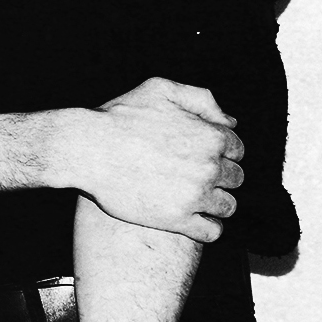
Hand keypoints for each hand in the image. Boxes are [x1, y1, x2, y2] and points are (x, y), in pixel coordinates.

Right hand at [58, 79, 240, 241]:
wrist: (85, 149)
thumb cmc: (119, 117)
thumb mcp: (159, 89)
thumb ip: (201, 99)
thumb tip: (230, 122)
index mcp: (212, 136)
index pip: (237, 150)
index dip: (219, 152)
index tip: (199, 155)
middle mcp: (210, 167)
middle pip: (235, 179)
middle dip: (219, 178)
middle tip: (192, 176)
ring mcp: (195, 195)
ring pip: (227, 207)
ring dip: (215, 204)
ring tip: (193, 200)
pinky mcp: (177, 220)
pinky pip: (212, 232)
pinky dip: (208, 228)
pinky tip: (193, 221)